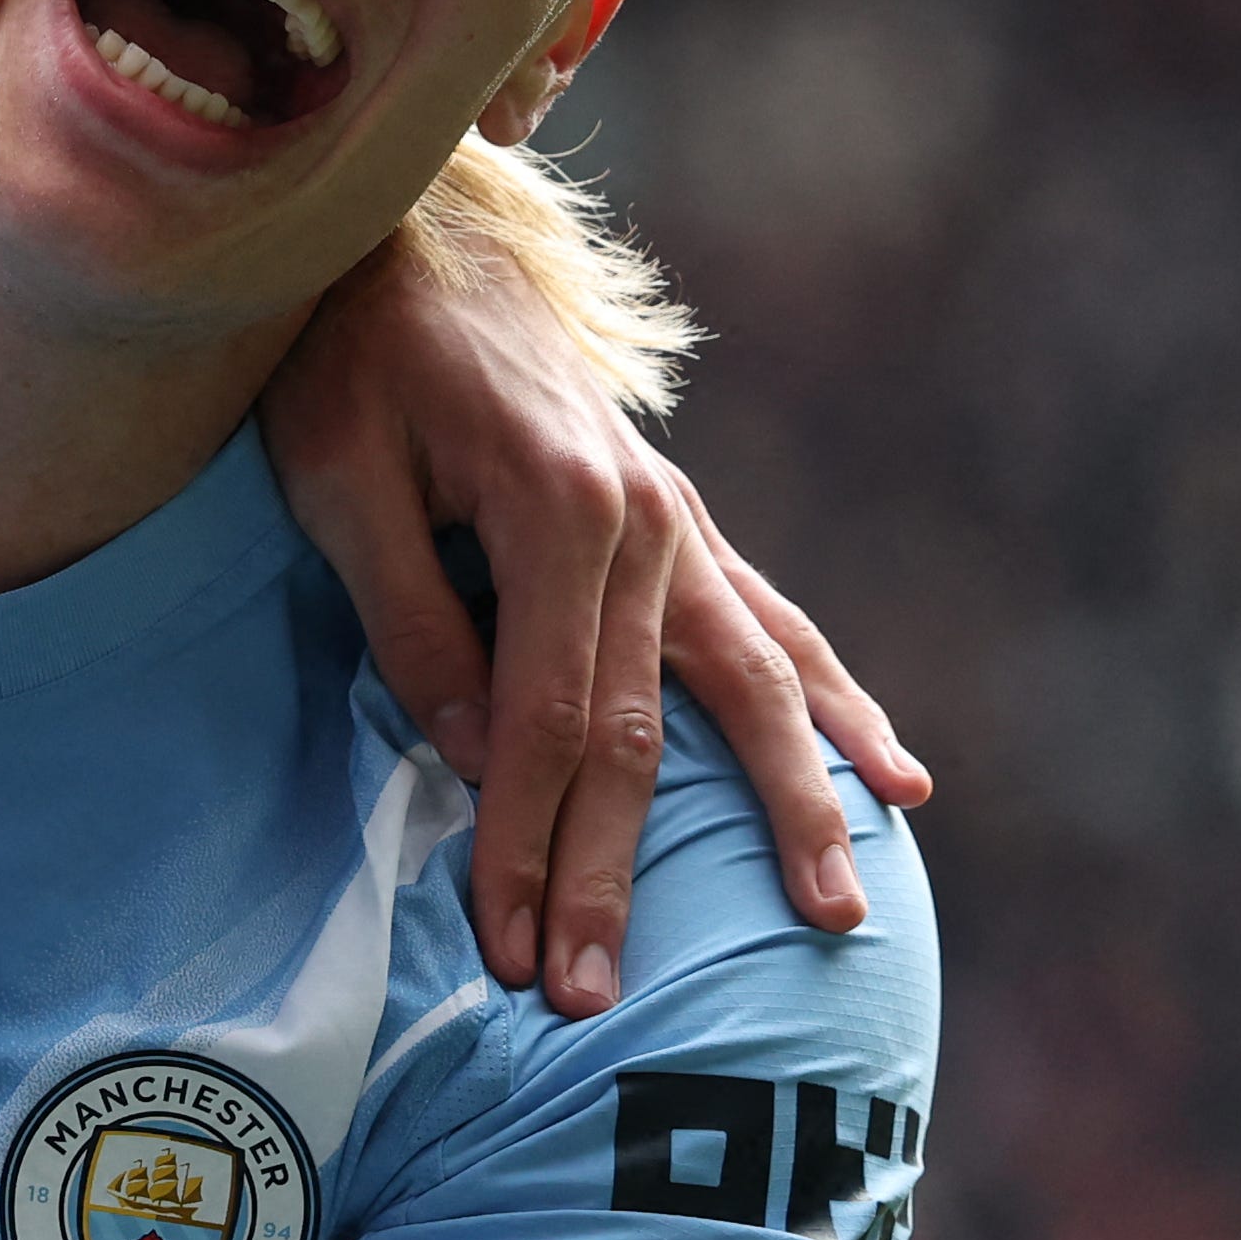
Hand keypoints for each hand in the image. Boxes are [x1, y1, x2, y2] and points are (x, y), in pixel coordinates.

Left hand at [265, 262, 923, 1018]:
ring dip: (792, 809)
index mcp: (557, 511)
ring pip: (749, 690)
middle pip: (639, 735)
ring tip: (836, 913)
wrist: (420, 240)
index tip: (511, 953)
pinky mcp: (689, 526)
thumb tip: (477, 759)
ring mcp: (682, 523)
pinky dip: (836, 707)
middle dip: (613, 875)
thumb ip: (413, 621)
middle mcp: (645, 523)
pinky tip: (900, 781)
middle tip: (595, 999)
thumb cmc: (358, 360)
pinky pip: (777, 630)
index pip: (542, 722)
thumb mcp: (341, 478)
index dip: (524, 843)